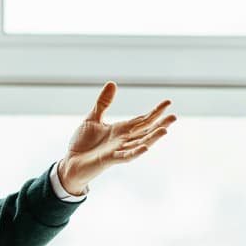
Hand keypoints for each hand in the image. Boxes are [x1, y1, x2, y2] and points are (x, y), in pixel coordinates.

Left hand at [58, 82, 176, 193]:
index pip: (142, 120)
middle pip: (145, 131)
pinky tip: (146, 147)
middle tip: (174, 116)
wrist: (71, 162)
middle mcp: (123, 140)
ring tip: (165, 130)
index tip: (168, 103)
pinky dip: (136, 152)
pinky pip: (126, 156)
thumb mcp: (93, 118)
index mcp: (121, 130)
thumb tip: (113, 83)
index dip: (155, 112)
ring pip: (139, 143)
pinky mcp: (110, 159)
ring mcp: (118, 150)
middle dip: (159, 124)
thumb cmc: (82, 143)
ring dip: (152, 138)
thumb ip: (103, 103)